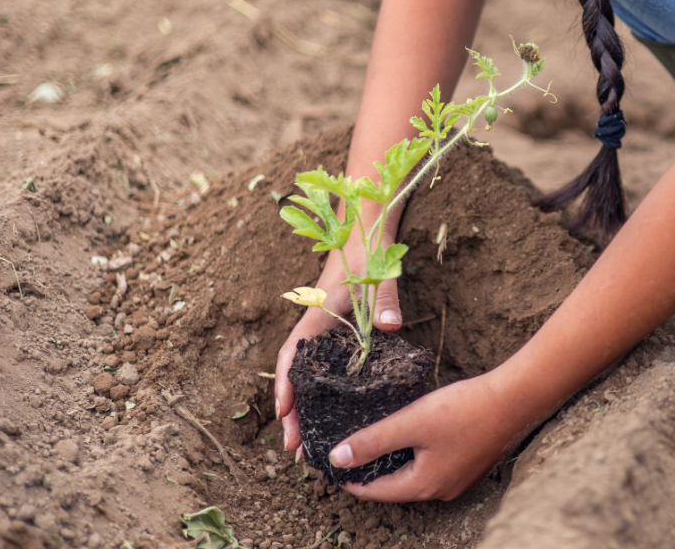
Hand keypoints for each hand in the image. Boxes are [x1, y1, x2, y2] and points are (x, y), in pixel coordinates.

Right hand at [275, 232, 404, 451]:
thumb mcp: (379, 274)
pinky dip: (317, 390)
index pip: (295, 354)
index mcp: (319, 314)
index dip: (287, 384)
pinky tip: (327, 410)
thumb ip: (385, 299)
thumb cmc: (368, 250)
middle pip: (296, 373)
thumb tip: (389, 326)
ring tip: (304, 439)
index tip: (284, 413)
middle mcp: (316, 324)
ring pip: (306, 372)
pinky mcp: (336, 329)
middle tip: (293, 446)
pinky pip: (321, 365)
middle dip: (291, 410)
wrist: (364, 229)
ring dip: (302, 405)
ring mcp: (325, 328)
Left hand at [326, 372, 523, 501]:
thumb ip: (374, 440)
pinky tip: (409, 434)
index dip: (349, 478)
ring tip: (372, 441)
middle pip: (393, 486)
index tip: (329, 463)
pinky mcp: (468, 463)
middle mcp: (440, 489)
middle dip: (369, 470)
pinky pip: (431, 465)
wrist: (515, 400)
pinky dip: (413, 455)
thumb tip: (337, 458)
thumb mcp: (412, 422)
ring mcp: (457, 478)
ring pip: (413, 475)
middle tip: (347, 450)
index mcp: (423, 485)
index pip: (374, 491)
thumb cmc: (465, 410)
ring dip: (392, 461)